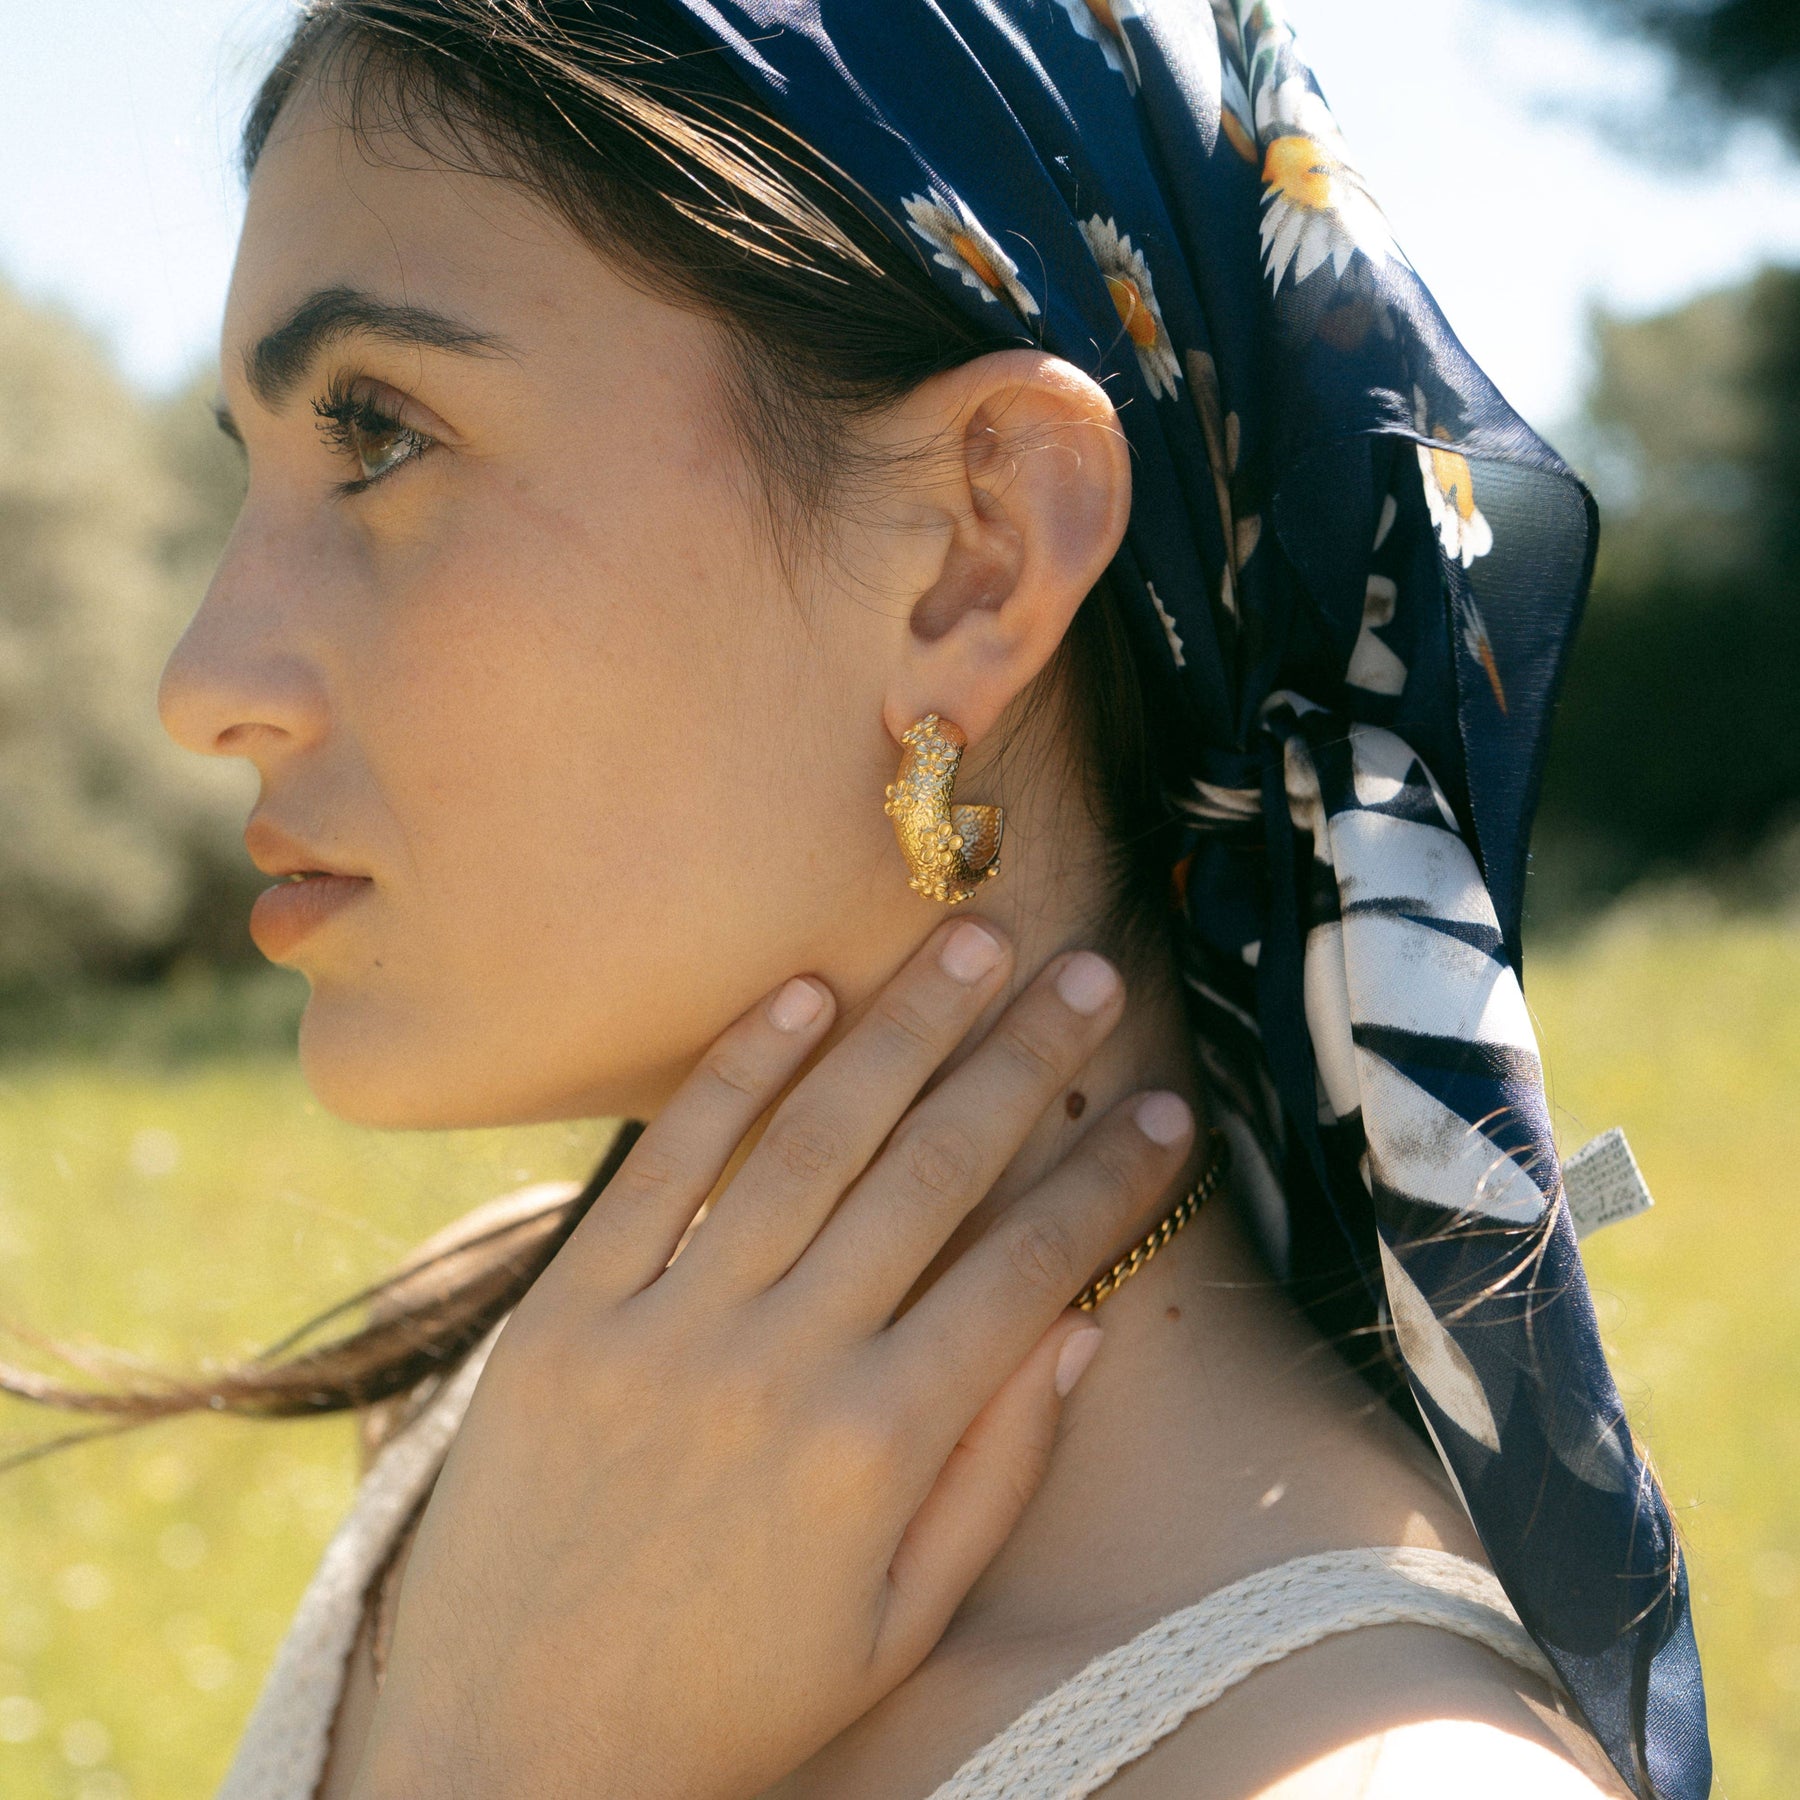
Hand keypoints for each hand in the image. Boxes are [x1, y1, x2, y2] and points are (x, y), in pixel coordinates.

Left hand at [349, 917, 1196, 1799]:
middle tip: (1089, 972)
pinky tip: (803, 994)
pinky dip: (737, 1071)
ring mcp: (666, 1329)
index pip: (1027, 1272)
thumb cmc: (727, 1703)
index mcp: (877, 1451)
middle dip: (1024, 1060)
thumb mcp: (897, 1630)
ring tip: (972, 942)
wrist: (513, 1754)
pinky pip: (664, 1164)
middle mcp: (782, 1367)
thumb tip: (1080, 1332)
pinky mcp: (567, 1313)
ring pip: (812, 1140)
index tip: (1165, 1111)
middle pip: (931, 1171)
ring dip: (903, 1028)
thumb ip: (994, 1474)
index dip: (1107, 1182)